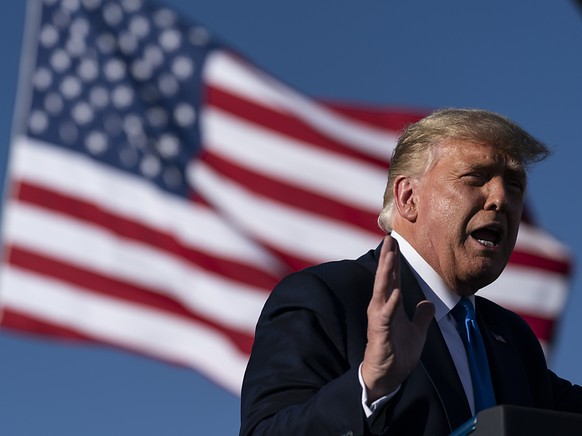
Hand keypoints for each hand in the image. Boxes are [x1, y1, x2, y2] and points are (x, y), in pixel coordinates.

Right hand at [361, 234, 434, 402]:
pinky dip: (391, 303)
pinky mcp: (380, 332)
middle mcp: (381, 308)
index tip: (394, 241)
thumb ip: (421, 316)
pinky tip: (395, 292)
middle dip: (387, 258)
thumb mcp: (416, 332)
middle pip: (385, 278)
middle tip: (389, 238)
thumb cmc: (398, 354)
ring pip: (382, 291)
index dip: (393, 260)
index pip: (392, 278)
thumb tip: (427, 303)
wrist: (387, 377)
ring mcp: (380, 319)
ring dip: (386, 274)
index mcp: (390, 306)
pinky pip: (385, 315)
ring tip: (389, 257)